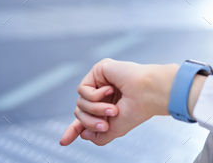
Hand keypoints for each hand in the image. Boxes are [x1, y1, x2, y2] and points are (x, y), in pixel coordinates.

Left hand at [59, 58, 178, 146]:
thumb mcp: (115, 130)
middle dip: (89, 122)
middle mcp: (103, 94)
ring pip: (80, 103)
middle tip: (105, 124)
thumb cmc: (137, 110)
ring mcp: (101, 82)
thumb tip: (82, 133)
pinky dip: (94, 96)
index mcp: (108, 105)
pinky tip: (110, 89)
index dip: (74, 130)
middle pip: (80, 112)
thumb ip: (97, 136)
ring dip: (94, 110)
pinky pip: (82, 89)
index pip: (86, 118)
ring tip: (112, 109)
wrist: (148, 94)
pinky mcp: (99, 70)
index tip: (64, 142)